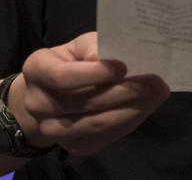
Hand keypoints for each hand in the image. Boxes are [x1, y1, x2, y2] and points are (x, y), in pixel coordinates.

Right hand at [9, 31, 169, 155]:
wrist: (54, 93)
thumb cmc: (73, 61)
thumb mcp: (80, 45)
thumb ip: (95, 47)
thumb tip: (113, 57)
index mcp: (36, 70)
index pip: (62, 76)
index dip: (93, 73)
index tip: (124, 66)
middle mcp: (37, 104)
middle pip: (83, 104)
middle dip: (123, 92)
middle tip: (155, 81)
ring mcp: (52, 129)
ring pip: (95, 124)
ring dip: (131, 110)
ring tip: (156, 95)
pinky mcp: (72, 146)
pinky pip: (103, 138)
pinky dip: (128, 122)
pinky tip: (145, 108)